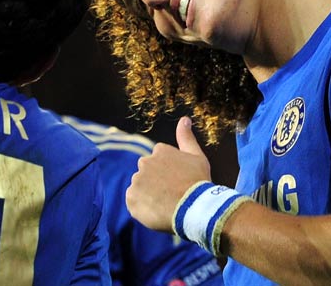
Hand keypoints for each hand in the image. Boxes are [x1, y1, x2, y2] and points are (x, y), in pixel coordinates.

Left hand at [126, 116, 213, 231]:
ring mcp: (137, 181)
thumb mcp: (197, 156)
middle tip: (172, 195)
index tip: (178, 182)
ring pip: (140, 189)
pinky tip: (157, 212)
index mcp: (159, 151)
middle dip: (156, 183)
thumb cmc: (198, 182)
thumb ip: (186, 137)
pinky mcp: (131, 198)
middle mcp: (144, 162)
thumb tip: (184, 118)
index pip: (159, 162)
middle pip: (148, 174)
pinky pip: (134, 203)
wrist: (194, 208)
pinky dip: (143, 208)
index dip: (169, 174)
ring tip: (166, 205)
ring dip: (149, 196)